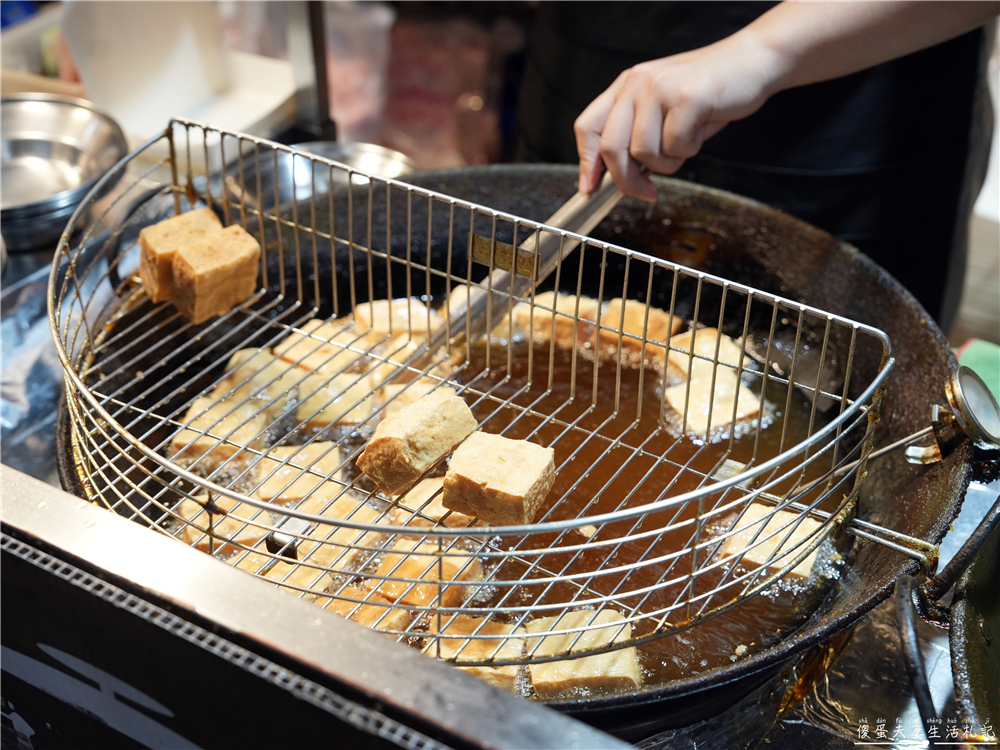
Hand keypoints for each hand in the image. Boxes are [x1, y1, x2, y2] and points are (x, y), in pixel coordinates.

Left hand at [574, 32, 784, 199]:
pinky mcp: (686, 97)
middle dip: (627, 181)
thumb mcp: (663, 113)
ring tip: (687, 141)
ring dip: (668, 162)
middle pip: (612, 148)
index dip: (587, 163)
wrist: (752, 63)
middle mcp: (637, 84)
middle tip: (647, 192)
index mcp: (626, 87)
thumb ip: (637, 138)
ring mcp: (659, 88)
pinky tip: (702, 129)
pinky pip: (676, 146)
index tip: (590, 189)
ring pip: (644, 152)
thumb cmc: (708, 95)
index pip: (588, 127)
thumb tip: (617, 177)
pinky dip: (691, 149)